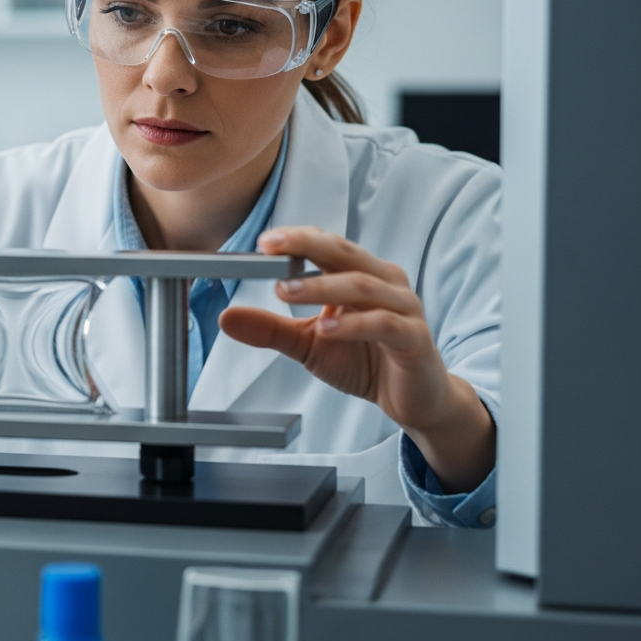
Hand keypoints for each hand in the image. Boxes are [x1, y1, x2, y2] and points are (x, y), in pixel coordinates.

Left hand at [219, 226, 493, 492]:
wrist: (414, 400)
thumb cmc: (366, 361)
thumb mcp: (309, 344)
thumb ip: (271, 329)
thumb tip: (226, 317)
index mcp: (362, 274)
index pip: (328, 245)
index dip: (297, 240)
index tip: (263, 242)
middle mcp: (385, 283)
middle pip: (344, 253)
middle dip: (305, 246)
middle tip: (270, 247)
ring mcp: (404, 308)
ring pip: (362, 285)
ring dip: (321, 286)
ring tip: (285, 291)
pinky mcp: (414, 338)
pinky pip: (384, 324)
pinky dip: (352, 324)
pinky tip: (325, 328)